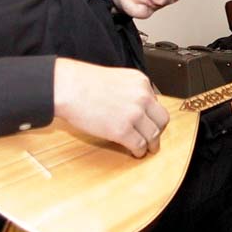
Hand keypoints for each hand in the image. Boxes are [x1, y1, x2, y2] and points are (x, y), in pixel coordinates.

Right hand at [53, 58, 168, 157]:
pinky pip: (140, 145)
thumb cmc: (83, 82)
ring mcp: (134, 114)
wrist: (68, 87)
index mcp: (141, 82)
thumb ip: (129, 90)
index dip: (152, 115)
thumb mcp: (116, 78)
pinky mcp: (123, 131)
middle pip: (162, 119)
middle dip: (159, 130)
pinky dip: (140, 151)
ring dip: (152, 144)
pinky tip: (136, 152)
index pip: (156, 102)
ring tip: (148, 149)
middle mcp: (142, 97)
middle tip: (154, 137)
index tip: (150, 122)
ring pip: (154, 134)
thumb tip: (134, 106)